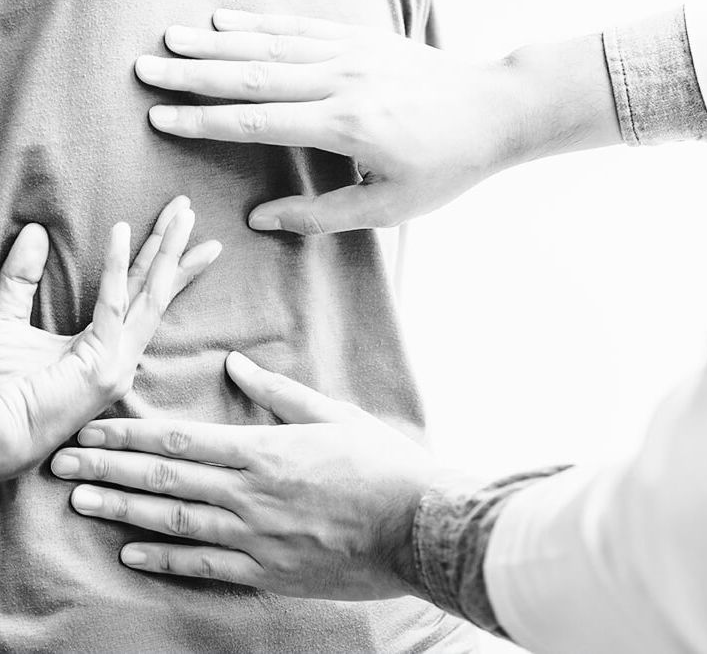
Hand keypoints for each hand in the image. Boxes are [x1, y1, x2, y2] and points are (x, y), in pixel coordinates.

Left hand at [0, 196, 219, 480]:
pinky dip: (115, 267)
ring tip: (183, 216)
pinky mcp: (104, 366)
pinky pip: (112, 305)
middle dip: (174, 246)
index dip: (157, 257)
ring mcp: (118, 362)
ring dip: (167, 251)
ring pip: (151, 293)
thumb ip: (21, 277)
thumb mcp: (6, 316)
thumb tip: (36, 231)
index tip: (175, 225)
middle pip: (154, 288)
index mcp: (103, 344)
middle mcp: (119, 352)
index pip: (137, 291)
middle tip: (189, 209)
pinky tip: (122, 232)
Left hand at [53, 351, 440, 599]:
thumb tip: (236, 363)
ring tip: (80, 500)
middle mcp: (249, 494)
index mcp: (265, 450)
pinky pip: (205, 566)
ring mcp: (254, 537)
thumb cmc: (380, 462)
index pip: (182, 441)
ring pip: (174, 523)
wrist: (416, 524)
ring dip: (123, 511)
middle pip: (165, 480)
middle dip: (110, 468)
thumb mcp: (334, 414)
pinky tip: (131, 554)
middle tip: (63, 463)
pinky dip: (165, 560)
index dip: (132, 436)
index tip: (94, 429)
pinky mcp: (267, 571)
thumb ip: (279, 392)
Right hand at [134, 10, 619, 233]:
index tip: (161, 119)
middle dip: (194, 75)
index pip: (258, 122)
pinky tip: (227, 20)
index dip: (206, 122)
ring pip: (271, 45)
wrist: (494, 109)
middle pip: (253, 75)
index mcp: (345, 127)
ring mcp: (352, 53)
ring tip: (170, 40)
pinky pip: (301, 27)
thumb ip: (323, 215)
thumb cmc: (445, 166)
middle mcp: (341, 82)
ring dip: (217, 43)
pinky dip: (260, 24)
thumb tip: (262, 218)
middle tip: (144, 70)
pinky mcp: (363, 37)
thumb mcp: (391, 207)